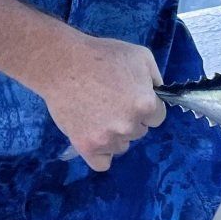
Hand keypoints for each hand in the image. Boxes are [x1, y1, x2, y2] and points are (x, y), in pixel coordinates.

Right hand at [36, 33, 166, 171]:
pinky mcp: (87, 147)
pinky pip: (102, 163)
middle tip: (111, 101)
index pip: (158, 117)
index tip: (130, 97)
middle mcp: (129, 126)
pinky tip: (95, 136)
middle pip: (139, 131)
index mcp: (145, 104)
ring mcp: (107, 139)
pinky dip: (101, 153)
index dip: (145, 105)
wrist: (62, 64)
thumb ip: (155, 79)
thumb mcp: (141, 55)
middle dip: (130, 118)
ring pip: (121, 146)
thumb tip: (158, 96)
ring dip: (115, 135)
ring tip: (97, 114)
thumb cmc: (102, 55)